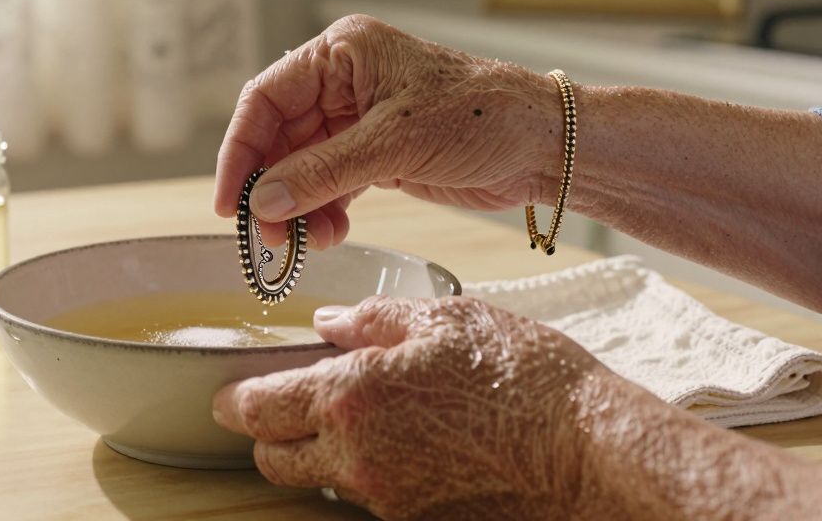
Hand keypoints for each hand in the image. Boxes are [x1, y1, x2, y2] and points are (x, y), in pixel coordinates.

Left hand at [211, 296, 622, 519]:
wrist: (594, 452)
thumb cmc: (526, 376)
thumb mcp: (447, 319)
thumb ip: (372, 319)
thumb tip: (327, 324)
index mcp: (351, 396)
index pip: (257, 410)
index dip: (234, 403)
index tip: (227, 398)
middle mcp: (357, 458)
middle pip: (275, 459)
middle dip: (270, 435)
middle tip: (288, 408)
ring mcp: (388, 501)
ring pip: (322, 483)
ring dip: (321, 457)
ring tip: (365, 421)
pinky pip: (370, 502)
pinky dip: (370, 477)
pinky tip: (411, 448)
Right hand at [214, 14, 557, 247]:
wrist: (545, 147)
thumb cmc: (484, 116)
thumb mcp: (395, 143)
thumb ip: (323, 172)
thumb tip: (264, 201)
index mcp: (343, 53)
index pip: (265, 98)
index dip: (241, 150)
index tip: (232, 200)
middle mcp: (343, 82)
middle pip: (277, 138)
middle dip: (271, 189)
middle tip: (269, 235)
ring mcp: (358, 120)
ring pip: (300, 167)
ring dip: (296, 207)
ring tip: (304, 243)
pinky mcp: (375, 155)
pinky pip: (328, 185)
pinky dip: (322, 213)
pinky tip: (329, 235)